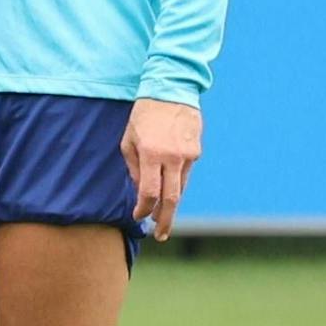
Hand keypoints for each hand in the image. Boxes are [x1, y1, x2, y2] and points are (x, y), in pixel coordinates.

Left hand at [120, 98, 201, 242]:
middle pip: (171, 199)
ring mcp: (188, 155)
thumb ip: (133, 167)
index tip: (139, 217)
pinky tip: (169, 189)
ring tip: (163, 218)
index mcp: (151, 154)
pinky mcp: (196, 151)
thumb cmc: (143, 115)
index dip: (144, 209)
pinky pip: (185, 174)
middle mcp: (172, 157)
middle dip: (165, 220)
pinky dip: (177, 185)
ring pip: (180, 189)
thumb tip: (140, 191)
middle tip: (161, 235)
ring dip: (171, 205)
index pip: (149, 192)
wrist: (171, 90)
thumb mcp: (129, 140)